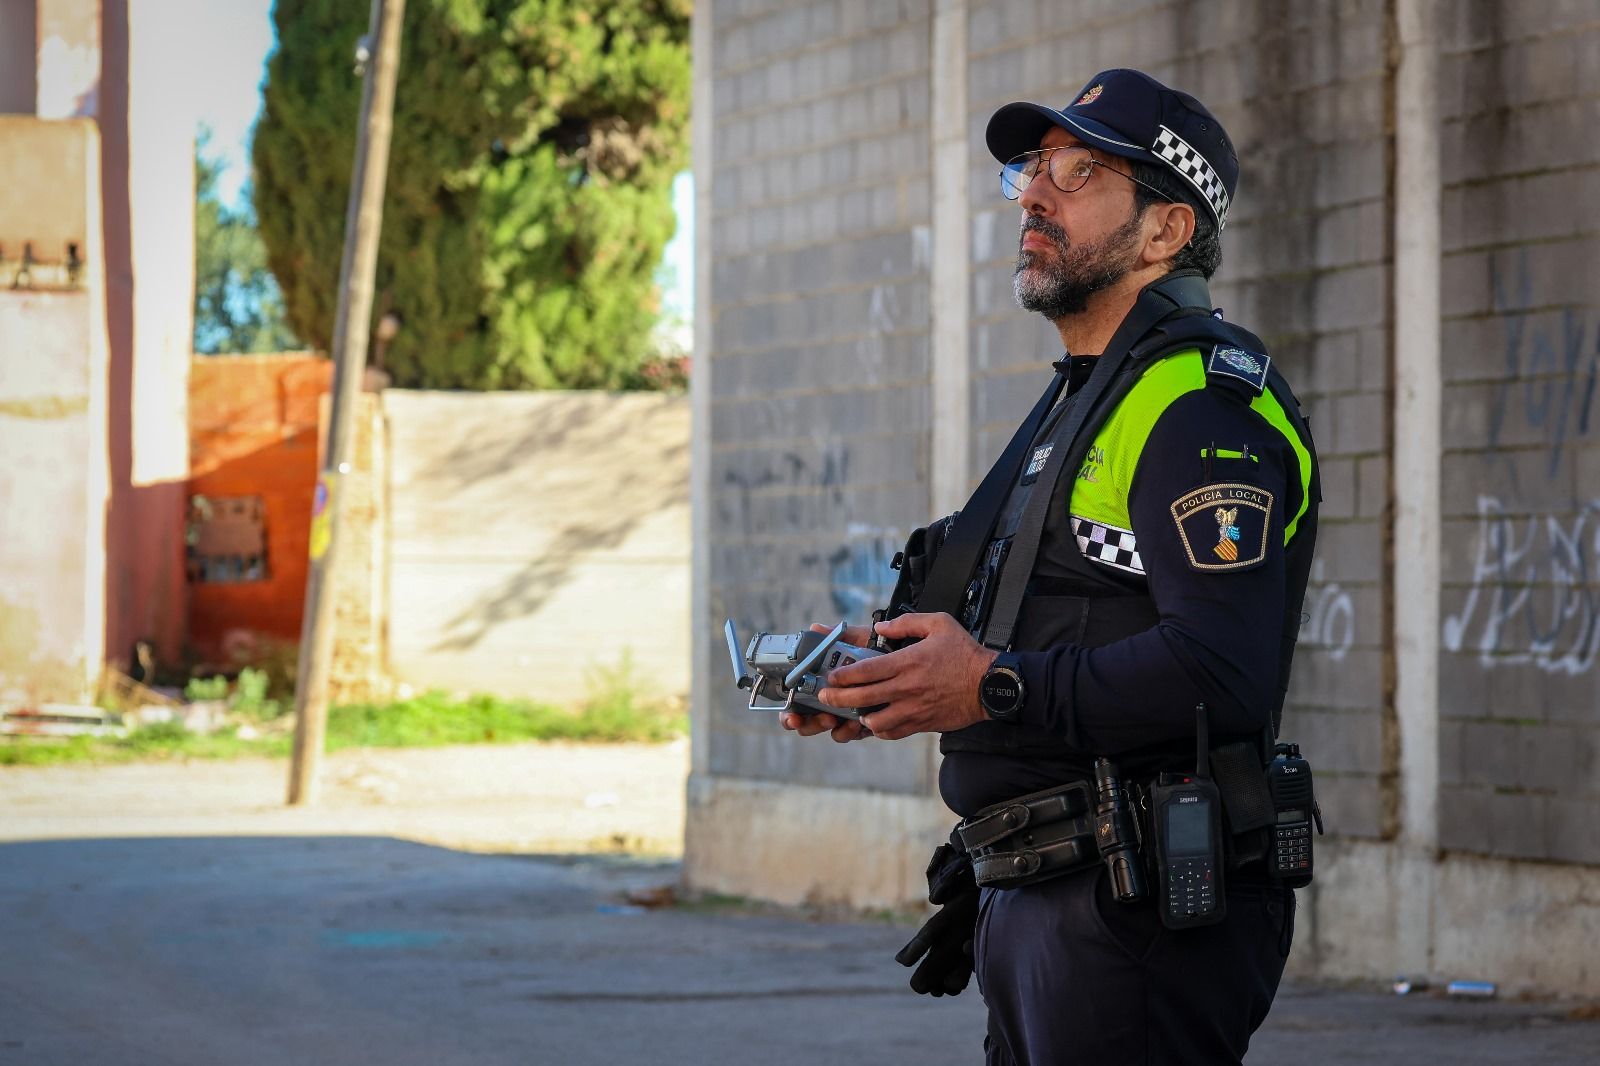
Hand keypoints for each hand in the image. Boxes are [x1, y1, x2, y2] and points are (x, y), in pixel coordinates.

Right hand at [776, 622, 875, 742]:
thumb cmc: (874, 646)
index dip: (789, 713)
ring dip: (834, 729)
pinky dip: (853, 731)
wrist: (902, 653)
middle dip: (810, 725)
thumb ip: (835, 636)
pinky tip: (858, 723)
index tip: (793, 715)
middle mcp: (829, 701)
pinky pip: (853, 734)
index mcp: (819, 683)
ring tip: (840, 719)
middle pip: (808, 723)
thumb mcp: (856, 639)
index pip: (796, 702)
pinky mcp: (863, 722)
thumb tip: (816, 628)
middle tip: (825, 718)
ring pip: (831, 731)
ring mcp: (845, 713)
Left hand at [817, 612, 997, 739]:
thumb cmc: (965, 653)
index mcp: (907, 662)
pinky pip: (894, 733)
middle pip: (862, 698)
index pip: (865, 671)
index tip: (830, 678)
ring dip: (860, 717)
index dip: (843, 676)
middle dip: (838, 700)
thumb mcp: (939, 624)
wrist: (990, 685)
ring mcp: (914, 709)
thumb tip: (881, 626)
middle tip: (825, 698)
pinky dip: (881, 730)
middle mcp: (906, 688)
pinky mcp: (923, 723)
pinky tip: (876, 722)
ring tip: (853, 711)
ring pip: (875, 721)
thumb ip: (907, 623)